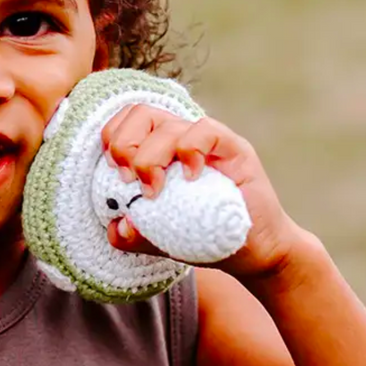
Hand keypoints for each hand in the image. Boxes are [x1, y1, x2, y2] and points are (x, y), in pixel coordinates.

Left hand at [101, 104, 297, 279]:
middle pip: (142, 113)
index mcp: (159, 149)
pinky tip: (189, 178)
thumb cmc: (205, 237)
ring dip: (150, 158)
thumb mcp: (158, 237)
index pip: (127, 120)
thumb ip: (133, 232)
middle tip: (128, 180)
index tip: (112, 172)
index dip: (112, 138)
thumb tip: (116, 226)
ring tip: (154, 192)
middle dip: (124, 144)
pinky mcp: (235, 149)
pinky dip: (190, 150)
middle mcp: (182, 138)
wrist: (252, 253)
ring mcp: (208, 142)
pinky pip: (206, 130)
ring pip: (169, 125)